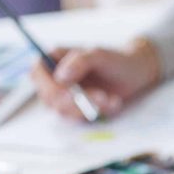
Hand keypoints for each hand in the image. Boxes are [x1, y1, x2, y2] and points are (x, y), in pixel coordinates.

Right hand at [31, 44, 158, 119]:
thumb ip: (79, 62)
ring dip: (89, 108)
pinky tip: (114, 102)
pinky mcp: (78, 109)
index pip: (37, 75)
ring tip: (111, 98)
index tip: (71, 94)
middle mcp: (54, 78)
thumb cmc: (115, 59)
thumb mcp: (99, 55)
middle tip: (102, 97)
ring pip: (65, 112)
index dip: (51, 88)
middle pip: (50, 98)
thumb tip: (60, 77)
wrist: (135, 72)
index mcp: (52, 59)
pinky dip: (99, 113)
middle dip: (76, 102)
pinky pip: (81, 118)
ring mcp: (65, 96)